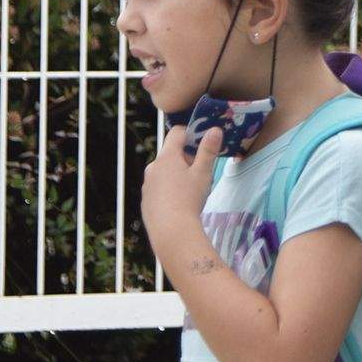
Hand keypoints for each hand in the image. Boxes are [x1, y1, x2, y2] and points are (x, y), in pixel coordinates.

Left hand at [141, 123, 224, 242]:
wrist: (171, 231)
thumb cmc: (189, 199)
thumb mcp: (203, 173)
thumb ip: (209, 150)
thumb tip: (215, 129)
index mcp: (166, 157)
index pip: (176, 132)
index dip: (190, 134)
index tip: (202, 145)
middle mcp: (153, 167)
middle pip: (170, 154)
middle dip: (185, 159)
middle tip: (199, 174)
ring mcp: (147, 185)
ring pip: (163, 173)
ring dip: (176, 175)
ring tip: (190, 192)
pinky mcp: (146, 200)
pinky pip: (158, 189)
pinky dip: (168, 191)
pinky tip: (179, 205)